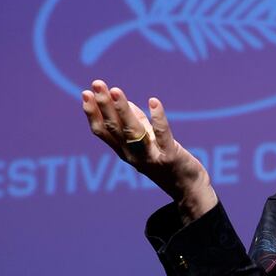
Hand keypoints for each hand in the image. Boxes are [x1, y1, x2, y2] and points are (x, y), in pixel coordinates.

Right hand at [81, 79, 216, 220]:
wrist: (189, 190)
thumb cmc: (168, 164)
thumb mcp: (149, 143)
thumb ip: (138, 124)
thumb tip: (125, 102)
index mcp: (124, 152)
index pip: (103, 131)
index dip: (93, 113)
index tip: (86, 93)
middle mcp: (133, 156)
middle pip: (114, 128)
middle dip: (104, 105)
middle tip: (97, 84)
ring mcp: (150, 157)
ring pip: (132, 131)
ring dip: (122, 110)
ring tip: (115, 90)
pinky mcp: (169, 157)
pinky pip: (162, 135)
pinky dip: (157, 118)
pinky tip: (154, 102)